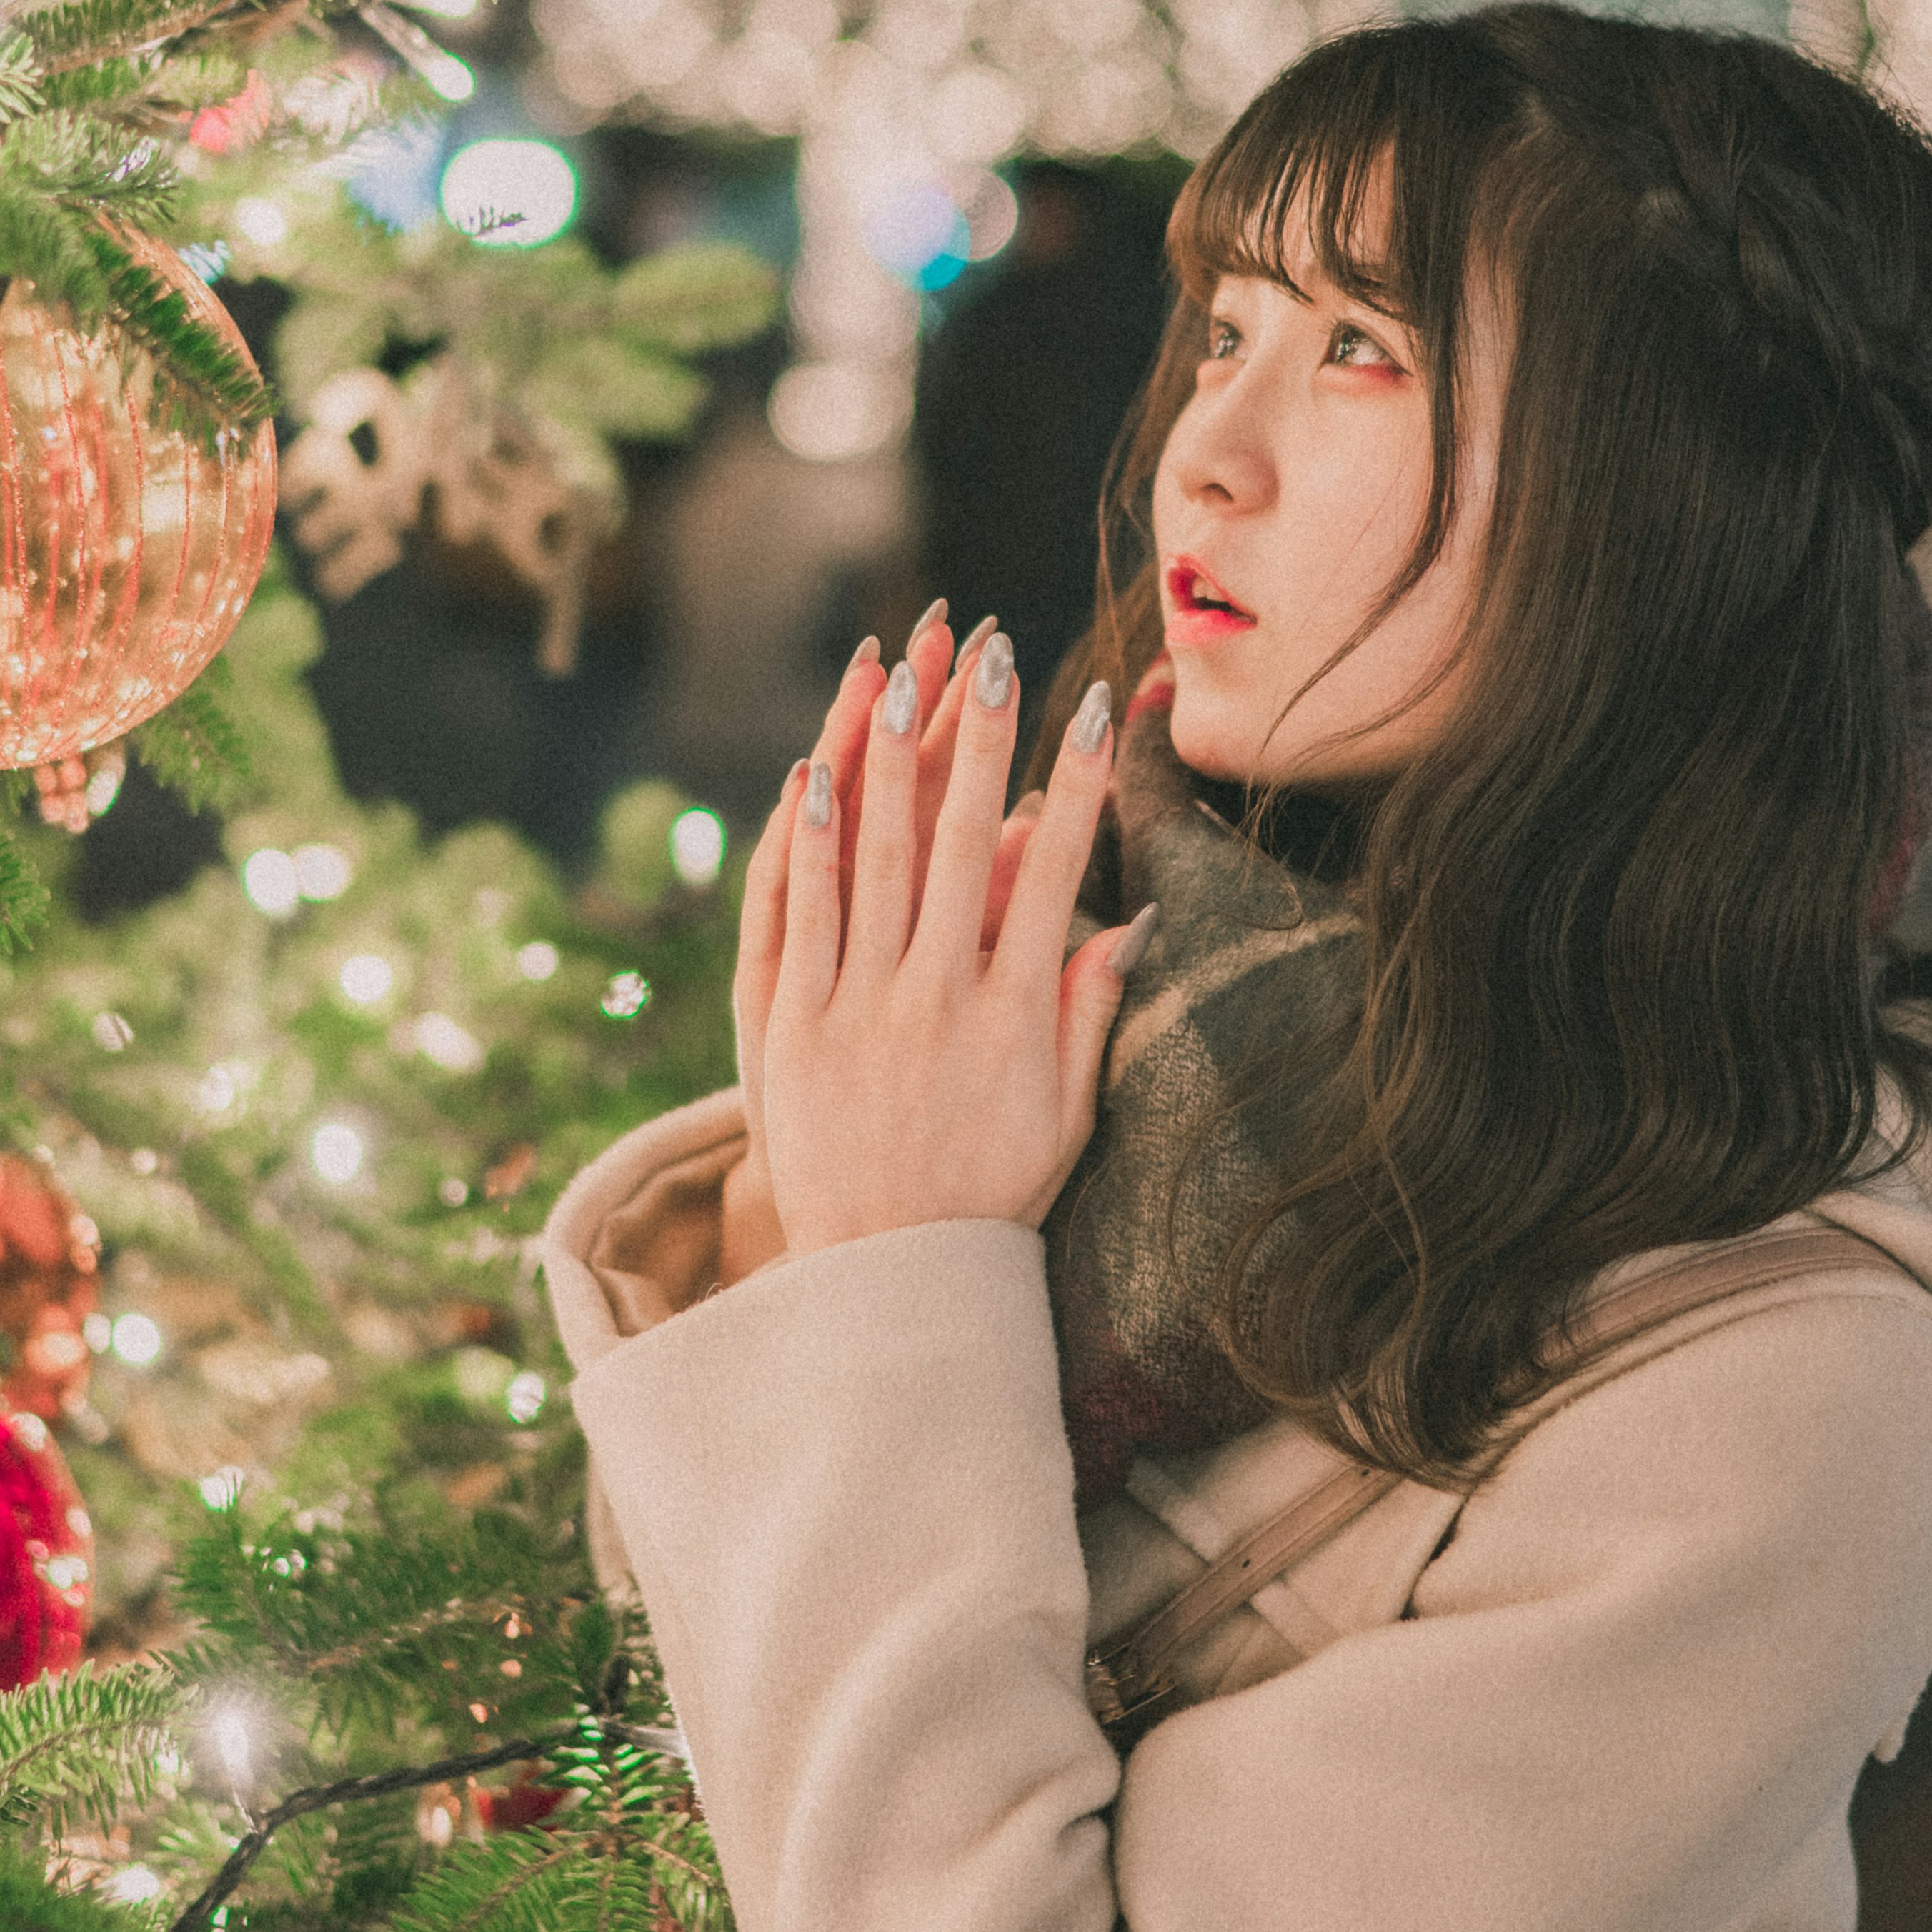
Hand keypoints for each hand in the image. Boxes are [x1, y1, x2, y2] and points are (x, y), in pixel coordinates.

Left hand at [746, 620, 1149, 1257]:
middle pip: (961, 843)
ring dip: (889, 762)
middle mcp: (940, 1000)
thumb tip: (1135, 921)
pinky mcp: (796, 1028)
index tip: (1096, 707)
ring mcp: (863, 1009)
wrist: (888, 1277)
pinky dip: (809, 842)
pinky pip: (802, 916)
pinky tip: (813, 773)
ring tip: (901, 677)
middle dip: (982, 739)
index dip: (1078, 783)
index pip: (1055, 872)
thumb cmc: (989, 1195)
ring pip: (876, 862)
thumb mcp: (1066, 1116)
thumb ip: (1092, 1014)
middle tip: (995, 654)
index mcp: (1016, 1017)